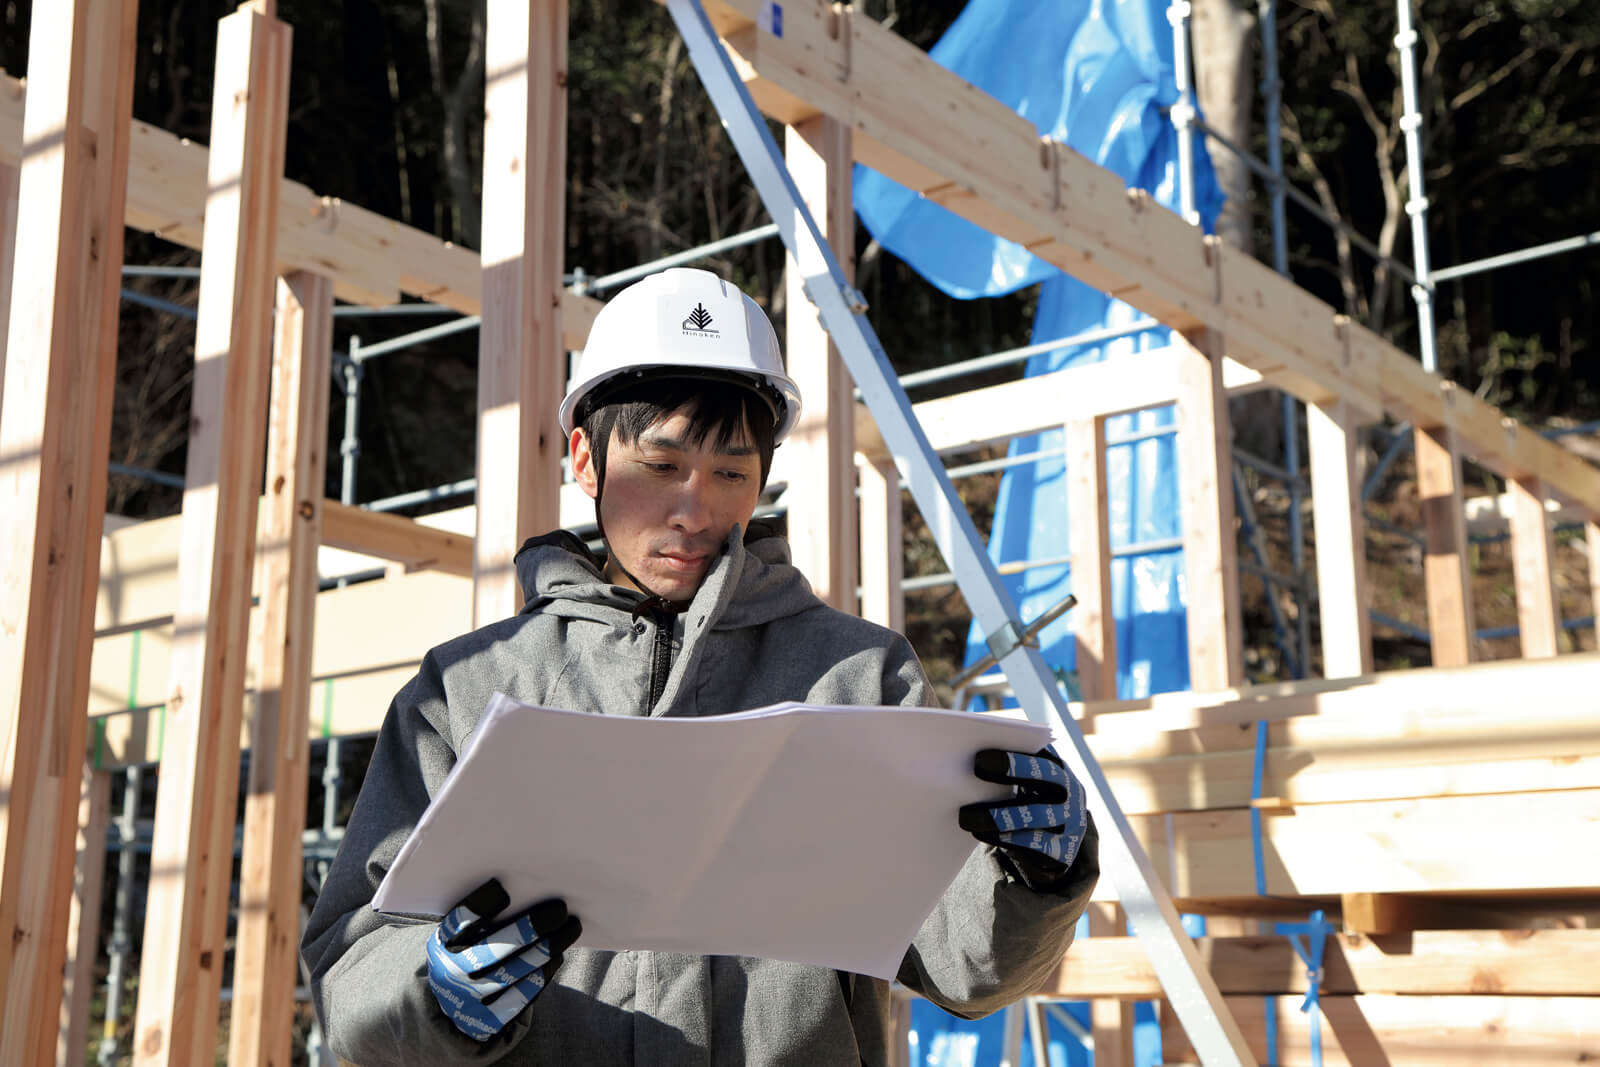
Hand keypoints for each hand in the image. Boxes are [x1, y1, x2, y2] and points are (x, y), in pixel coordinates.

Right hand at [425, 878, 581, 1041]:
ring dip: (547, 948)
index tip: (505, 890)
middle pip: (495, 948)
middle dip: (531, 927)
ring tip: (570, 928)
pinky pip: (522, 995)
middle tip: (559, 909)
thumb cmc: (468, 956)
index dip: (480, 905)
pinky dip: (543, 973)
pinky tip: (557, 957)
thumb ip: (484, 920)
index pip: (460, 922)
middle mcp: (451, 973)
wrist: (452, 1009)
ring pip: (514, 972)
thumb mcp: (462, 938)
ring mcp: (469, 999)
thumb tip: (530, 892)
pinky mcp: (487, 1021)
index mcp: (441, 944)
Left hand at [958, 747, 1087, 891]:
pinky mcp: (1063, 852)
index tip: (982, 753)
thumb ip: (1010, 770)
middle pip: (1046, 777)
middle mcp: (1072, 793)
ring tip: (967, 816)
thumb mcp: (1026, 786)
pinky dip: (1005, 838)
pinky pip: (1034, 844)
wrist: (1053, 847)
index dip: (1015, 751)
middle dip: (1013, 769)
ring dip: (999, 815)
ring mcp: (1071, 823)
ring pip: (1037, 816)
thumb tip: (970, 754)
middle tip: (976, 768)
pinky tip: (980, 833)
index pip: (1042, 752)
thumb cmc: (1028, 805)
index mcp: (1061, 769)